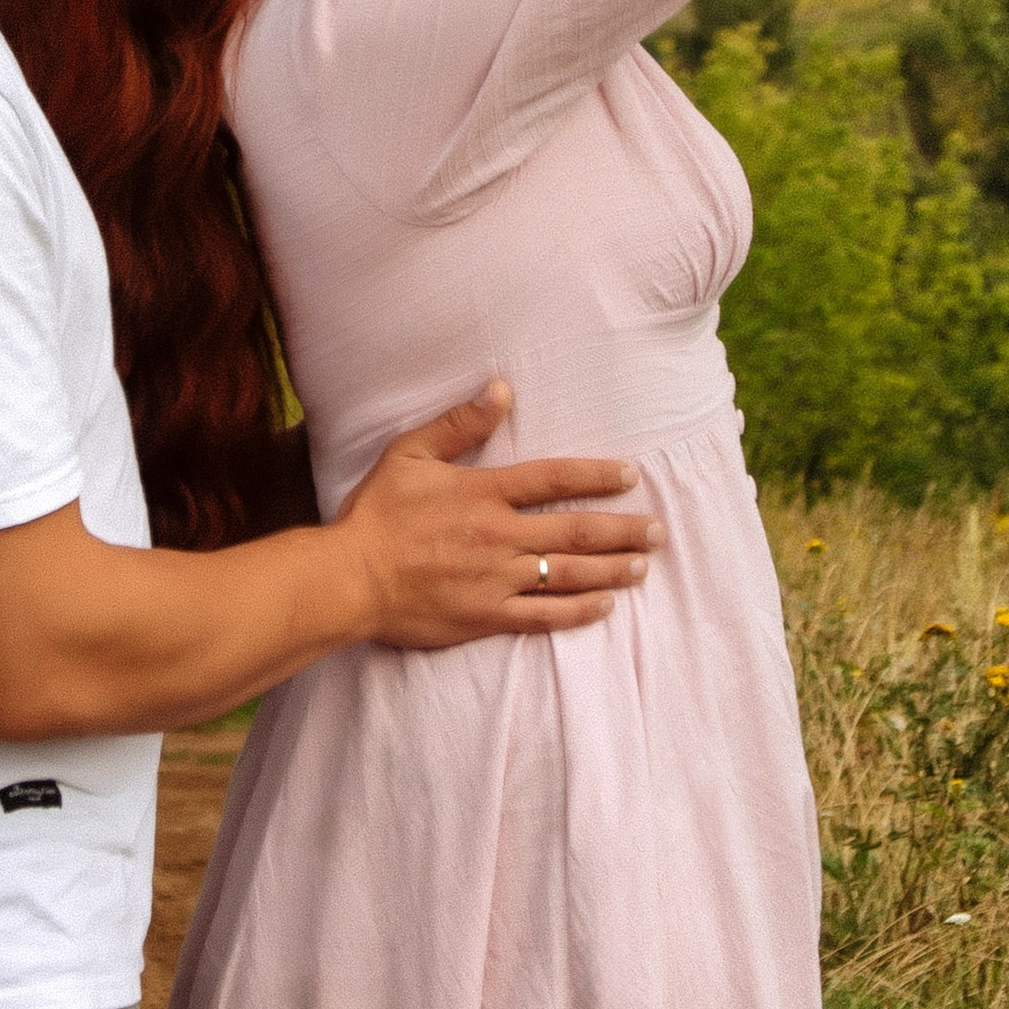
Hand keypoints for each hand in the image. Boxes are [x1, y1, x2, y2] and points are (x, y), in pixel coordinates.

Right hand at [332, 383, 660, 644]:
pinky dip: (579, 611)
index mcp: (483, 494)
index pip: (553, 479)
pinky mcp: (487, 616)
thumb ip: (459, 425)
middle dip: (623, 530)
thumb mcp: (409, 454)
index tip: (631, 475)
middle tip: (658, 531)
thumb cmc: (376, 514)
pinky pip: (544, 617)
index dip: (597, 475)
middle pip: (575, 530)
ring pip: (569, 574)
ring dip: (612, 569)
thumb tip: (502, 391)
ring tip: (643, 566)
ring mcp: (497, 580)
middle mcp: (499, 536)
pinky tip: (605, 606)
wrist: (350, 579)